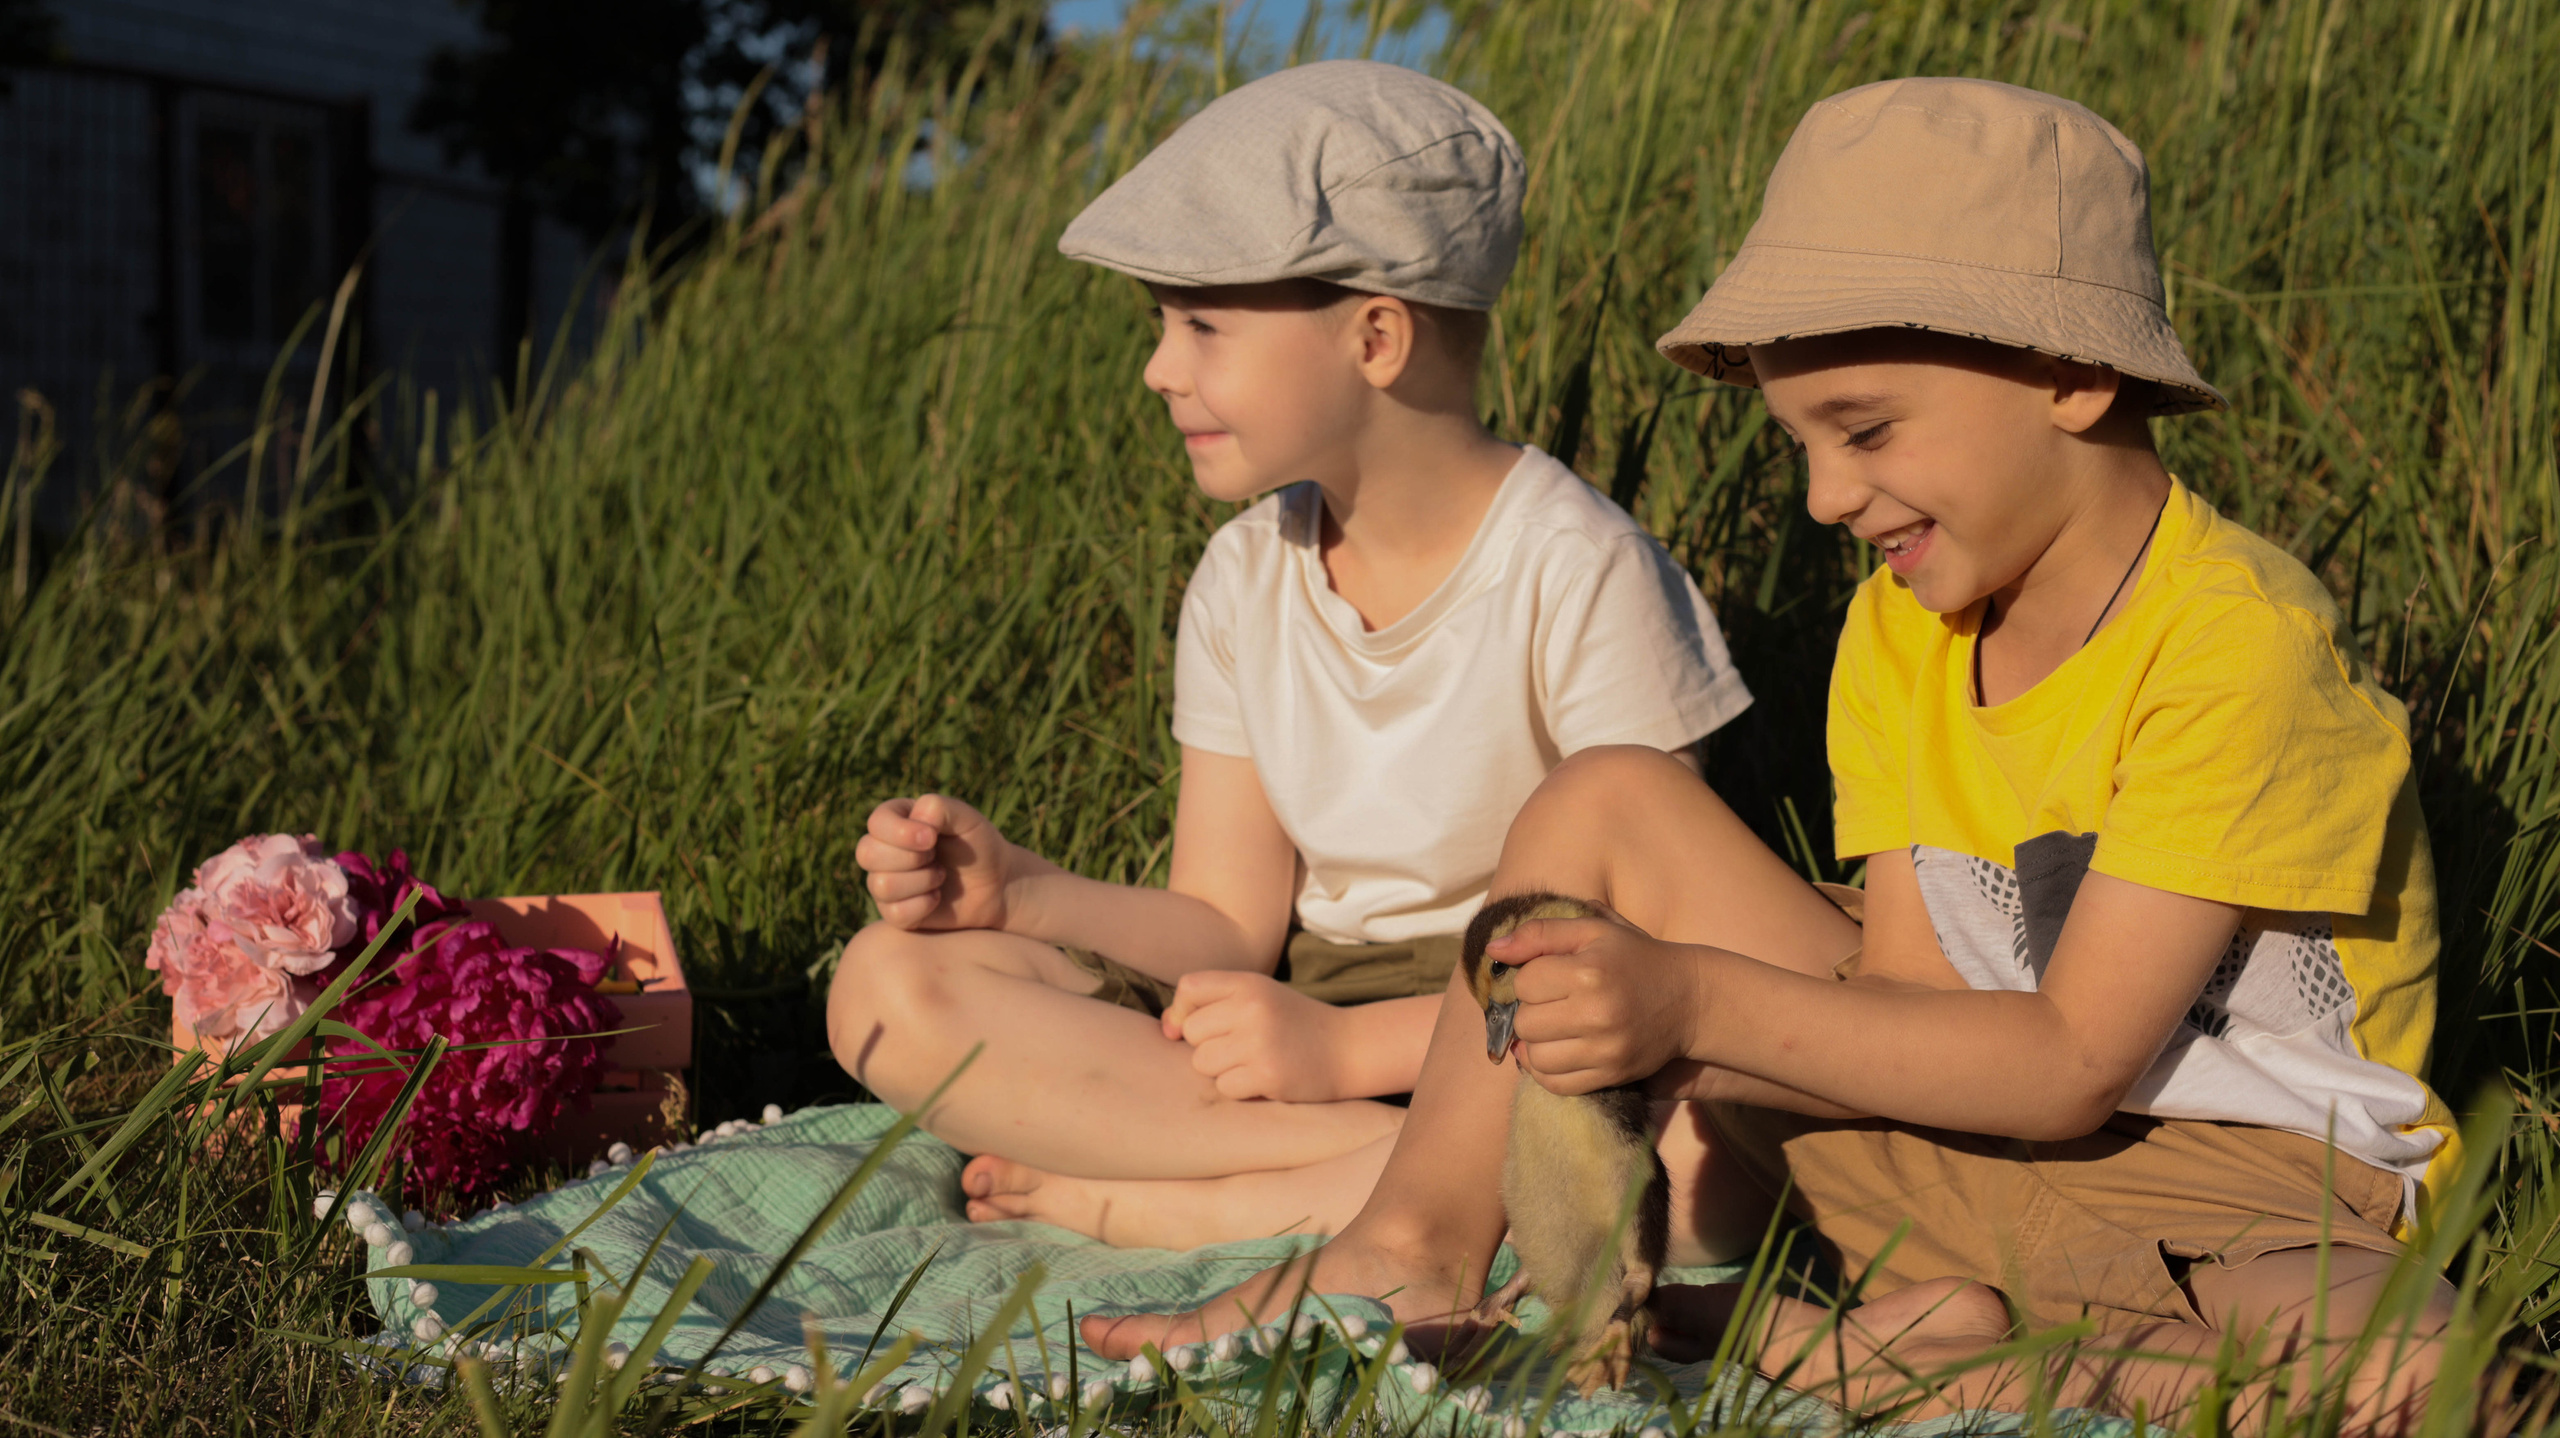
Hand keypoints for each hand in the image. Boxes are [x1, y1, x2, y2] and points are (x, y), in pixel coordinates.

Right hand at [854, 794, 1015, 929]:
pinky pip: (894, 913)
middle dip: (910, 858)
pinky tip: (937, 897)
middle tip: (936, 857)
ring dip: (920, 881)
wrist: (996, 885)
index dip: (900, 832)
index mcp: (896, 819)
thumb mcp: (967, 819)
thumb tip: (915, 815)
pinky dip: (923, 905)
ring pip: (880, 885)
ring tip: (940, 875)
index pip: (876, 823)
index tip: (931, 838)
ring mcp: (885, 881)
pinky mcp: (893, 912)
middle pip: (867, 853)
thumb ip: (940, 807)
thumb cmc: (979, 846)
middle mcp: (883, 849)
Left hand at [1160, 970, 1345, 1101]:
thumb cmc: (1291, 1023)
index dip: (1184, 1010)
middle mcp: (1252, 1008)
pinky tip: (1263, 1079)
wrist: (1347, 1048)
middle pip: (1193, 1032)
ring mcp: (1260, 1042)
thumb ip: (1211, 1005)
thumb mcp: (1256, 998)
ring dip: (1222, 1070)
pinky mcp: (1268, 1075)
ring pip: (1203, 1063)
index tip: (1197, 1026)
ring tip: (1251, 1062)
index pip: (1189, 988)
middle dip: (1208, 1045)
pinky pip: (1225, 1087)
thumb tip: (1165, 1030)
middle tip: (1240, 1046)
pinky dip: (1239, 1088)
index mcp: (1248, 983)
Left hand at [1484, 907, 1712, 1095]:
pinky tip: (1557, 1051)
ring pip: (1535, 1057)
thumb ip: (1538, 933)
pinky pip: (1556, 1085)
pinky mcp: (1612, 1076)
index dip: (1530, 977)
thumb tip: (1492, 951)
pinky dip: (1546, 1071)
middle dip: (1531, 1011)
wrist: (1688, 999)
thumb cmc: (1632, 959)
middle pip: (1526, 1022)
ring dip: (1536, 1043)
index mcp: (1589, 972)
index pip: (1525, 983)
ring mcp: (1605, 1050)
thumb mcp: (1591, 931)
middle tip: (1552, 1002)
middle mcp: (1596, 1013)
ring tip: (1554, 1027)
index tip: (1550, 975)